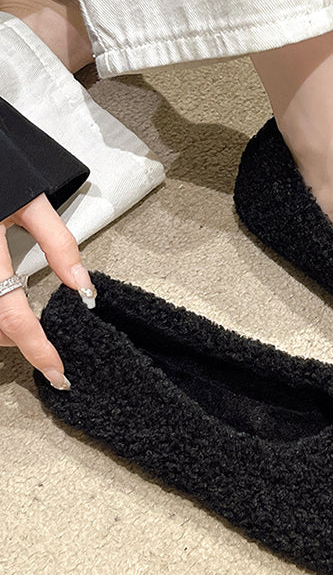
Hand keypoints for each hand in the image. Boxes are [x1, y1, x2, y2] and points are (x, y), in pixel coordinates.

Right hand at [0, 193, 95, 387]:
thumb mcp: (31, 202)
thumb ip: (58, 244)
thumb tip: (83, 288)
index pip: (12, 313)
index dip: (36, 348)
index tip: (57, 373)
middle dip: (19, 341)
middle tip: (47, 348)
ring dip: (2, 327)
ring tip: (28, 331)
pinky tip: (5, 304)